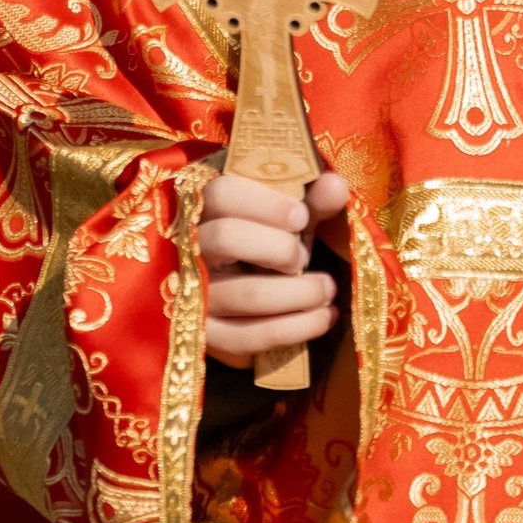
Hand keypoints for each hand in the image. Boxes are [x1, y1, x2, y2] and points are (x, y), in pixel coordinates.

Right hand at [197, 168, 348, 363]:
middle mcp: (187, 250)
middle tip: (304, 257)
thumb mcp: (282, 224)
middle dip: (281, 248)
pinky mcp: (206, 337)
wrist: (239, 305)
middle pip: (226, 237)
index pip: (221, 193)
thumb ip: (310, 203)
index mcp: (201, 211)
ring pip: (248, 293)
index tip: (301, 217)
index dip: (268, 204)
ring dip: (301, 292)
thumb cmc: (263, 250)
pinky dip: (297, 328)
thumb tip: (335, 185)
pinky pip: (250, 337)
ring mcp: (191, 296)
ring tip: (326, 289)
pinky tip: (324, 317)